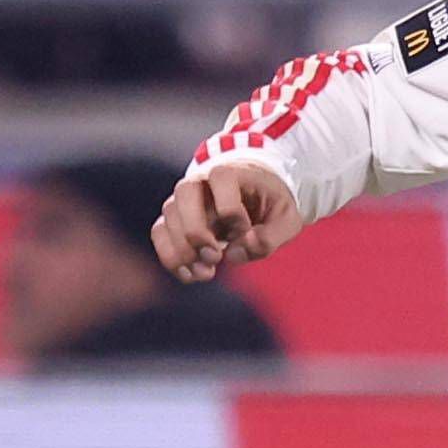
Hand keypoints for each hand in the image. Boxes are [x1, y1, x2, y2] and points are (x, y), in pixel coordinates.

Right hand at [154, 159, 302, 281]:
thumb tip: (236, 253)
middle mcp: (201, 181)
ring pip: (168, 219)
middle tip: (216, 257)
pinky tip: (191, 275)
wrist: (255, 195)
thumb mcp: (287, 218)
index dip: (233, 213)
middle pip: (184, 196)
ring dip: (183, 252)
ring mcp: (184, 200)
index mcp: (232, 172)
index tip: (245, 230)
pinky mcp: (176, 219)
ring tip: (207, 273)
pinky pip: (160, 234)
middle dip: (196, 232)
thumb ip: (271, 237)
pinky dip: (171, 258)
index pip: (221, 182)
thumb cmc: (272, 204)